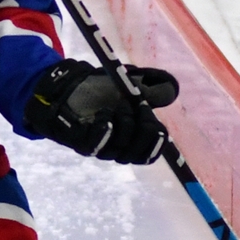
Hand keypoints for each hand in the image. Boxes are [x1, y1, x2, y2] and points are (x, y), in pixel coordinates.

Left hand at [25, 59, 177, 163]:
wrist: (66, 85)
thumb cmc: (98, 88)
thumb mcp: (130, 84)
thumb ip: (152, 88)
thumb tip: (173, 92)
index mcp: (131, 137)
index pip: (152, 152)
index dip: (156, 136)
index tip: (148, 110)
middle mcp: (117, 147)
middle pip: (139, 154)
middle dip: (143, 129)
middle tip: (136, 106)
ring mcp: (99, 147)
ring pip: (121, 150)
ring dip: (124, 125)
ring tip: (116, 106)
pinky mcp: (80, 143)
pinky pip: (97, 146)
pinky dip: (106, 128)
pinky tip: (105, 114)